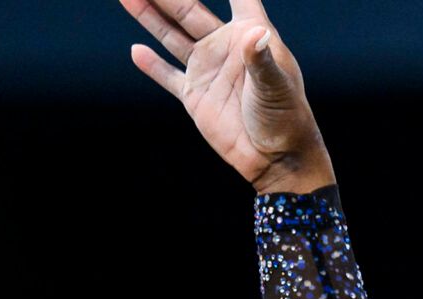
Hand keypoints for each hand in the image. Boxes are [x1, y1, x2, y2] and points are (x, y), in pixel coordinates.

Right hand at [122, 0, 333, 193]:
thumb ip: (262, 59)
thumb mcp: (277, 86)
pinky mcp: (195, 96)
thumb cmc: (287, 118)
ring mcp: (208, 70)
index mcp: (250, 35)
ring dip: (149, 15)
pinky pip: (169, 76)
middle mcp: (225, 47)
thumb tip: (255, 33)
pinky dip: (152, 65)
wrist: (276, 159)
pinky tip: (136, 51)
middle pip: (189, 10)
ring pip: (171, 36)